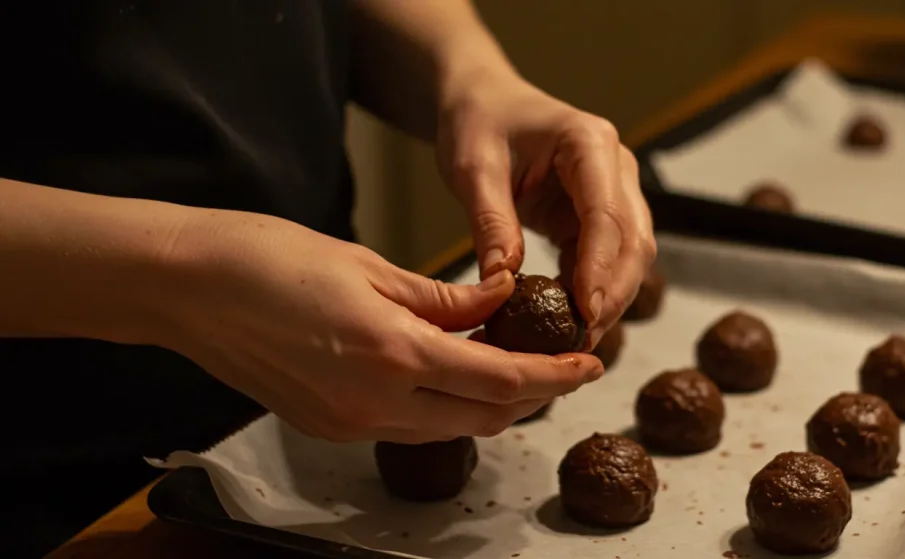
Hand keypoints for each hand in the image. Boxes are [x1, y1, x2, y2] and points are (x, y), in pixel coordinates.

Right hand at [163, 211, 602, 443]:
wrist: (188, 288)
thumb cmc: (271, 259)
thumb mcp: (372, 265)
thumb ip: (444, 296)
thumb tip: (500, 299)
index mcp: (395, 356)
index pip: (502, 380)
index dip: (554, 375)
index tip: (589, 362)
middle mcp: (376, 405)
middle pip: (484, 417)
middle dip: (530, 394)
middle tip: (558, 362)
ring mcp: (349, 424)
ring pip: (448, 427)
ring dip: (488, 402)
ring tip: (509, 360)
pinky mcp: (328, 427)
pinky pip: (407, 426)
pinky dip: (442, 404)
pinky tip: (448, 370)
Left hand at [436, 74, 655, 347]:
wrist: (485, 104)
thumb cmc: (479, 124)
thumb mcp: (473, 168)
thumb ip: (491, 222)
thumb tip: (503, 282)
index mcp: (589, 143)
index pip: (608, 213)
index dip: (601, 268)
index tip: (586, 312)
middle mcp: (615, 167)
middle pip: (634, 240)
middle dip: (614, 294)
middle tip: (582, 341)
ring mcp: (614, 192)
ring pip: (631, 256)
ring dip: (609, 299)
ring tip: (576, 342)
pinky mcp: (599, 216)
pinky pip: (607, 261)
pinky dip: (592, 293)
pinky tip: (569, 324)